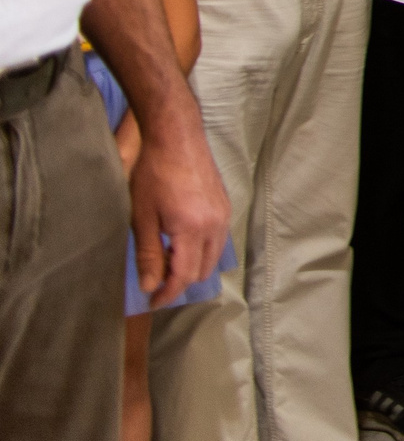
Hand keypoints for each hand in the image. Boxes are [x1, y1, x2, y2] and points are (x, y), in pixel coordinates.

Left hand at [126, 113, 229, 305]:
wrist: (177, 138)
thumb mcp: (142, 217)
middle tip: (157, 283)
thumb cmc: (153, 174)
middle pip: (204, 270)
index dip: (168, 293)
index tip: (152, 302)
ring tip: (168, 263)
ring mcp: (224, 214)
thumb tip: (151, 286)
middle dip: (181, 282)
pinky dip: (202, 249)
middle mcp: (215, 225)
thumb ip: (148, 254)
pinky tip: (182, 242)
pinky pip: (218, 239)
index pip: (185, 275)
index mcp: (193, 229)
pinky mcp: (225, 205)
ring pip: (214, 255)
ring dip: (193, 266)